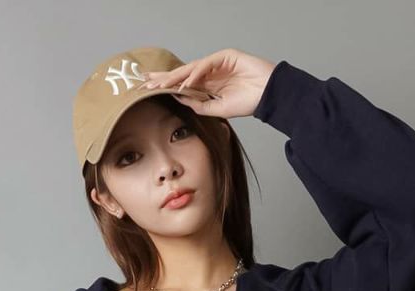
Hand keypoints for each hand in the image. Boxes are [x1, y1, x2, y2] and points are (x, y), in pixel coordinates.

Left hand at [139, 49, 275, 120]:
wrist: (269, 96)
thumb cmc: (248, 103)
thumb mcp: (218, 110)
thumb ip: (198, 105)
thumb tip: (178, 98)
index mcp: (208, 86)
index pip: (183, 84)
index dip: (167, 86)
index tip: (149, 90)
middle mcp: (210, 73)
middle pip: (182, 73)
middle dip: (164, 78)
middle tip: (145, 81)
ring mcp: (218, 63)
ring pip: (191, 68)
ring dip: (175, 76)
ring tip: (160, 83)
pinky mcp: (226, 56)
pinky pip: (207, 64)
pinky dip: (196, 73)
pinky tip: (185, 81)